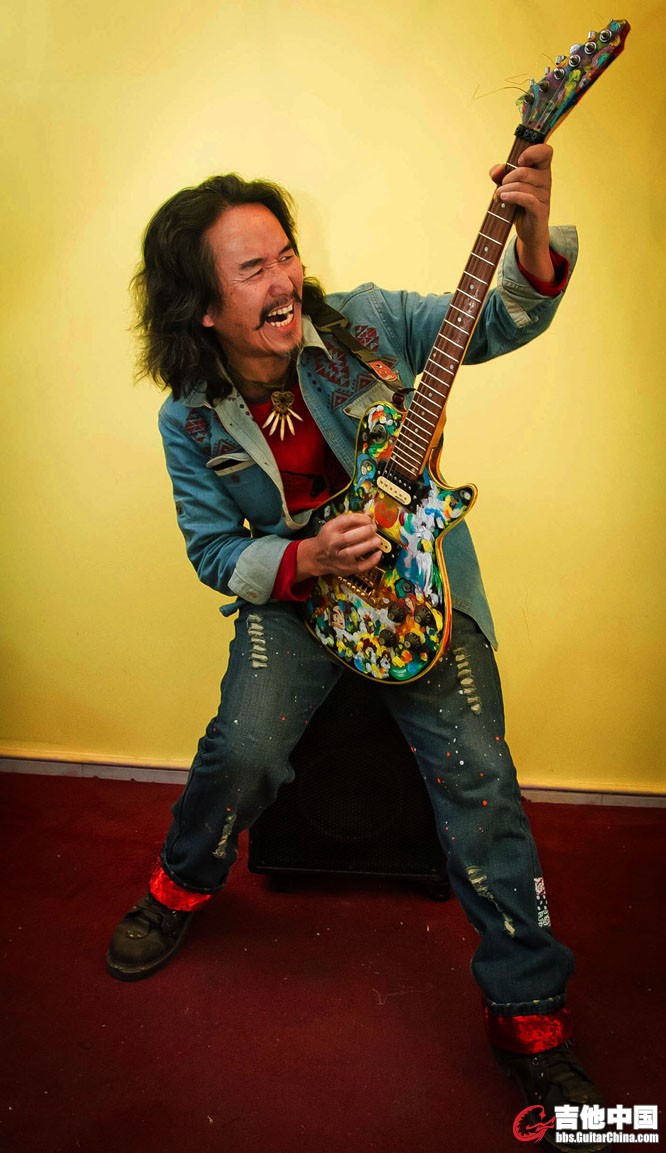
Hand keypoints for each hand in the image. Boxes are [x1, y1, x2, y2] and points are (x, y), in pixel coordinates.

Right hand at [297, 513, 381, 578]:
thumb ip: (351, 520)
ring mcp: (339, 558)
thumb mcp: (335, 525)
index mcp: (330, 530)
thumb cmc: (329, 539)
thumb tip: (369, 515)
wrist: (317, 557)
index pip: (346, 521)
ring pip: (353, 552)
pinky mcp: (346, 569)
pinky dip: (371, 561)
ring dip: (368, 545)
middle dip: (365, 531)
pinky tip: (378, 554)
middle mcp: (332, 544)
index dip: (361, 519)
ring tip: (377, 540)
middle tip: (374, 529)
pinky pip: (360, 567)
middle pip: (348, 537)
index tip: (369, 518)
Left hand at [490, 143, 553, 282]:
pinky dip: (511, 196)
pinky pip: (526, 198)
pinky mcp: (540, 210)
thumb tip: (498, 170)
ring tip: (498, 197)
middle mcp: (545, 180)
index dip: (533, 151)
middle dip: (507, 178)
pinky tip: (502, 199)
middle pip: (525, 171)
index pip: (546, 151)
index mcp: (541, 169)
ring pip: (522, 185)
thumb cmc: (518, 204)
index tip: (518, 160)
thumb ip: (499, 173)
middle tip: (501, 186)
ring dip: (504, 190)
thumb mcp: (506, 185)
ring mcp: (544, 196)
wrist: (527, 230)